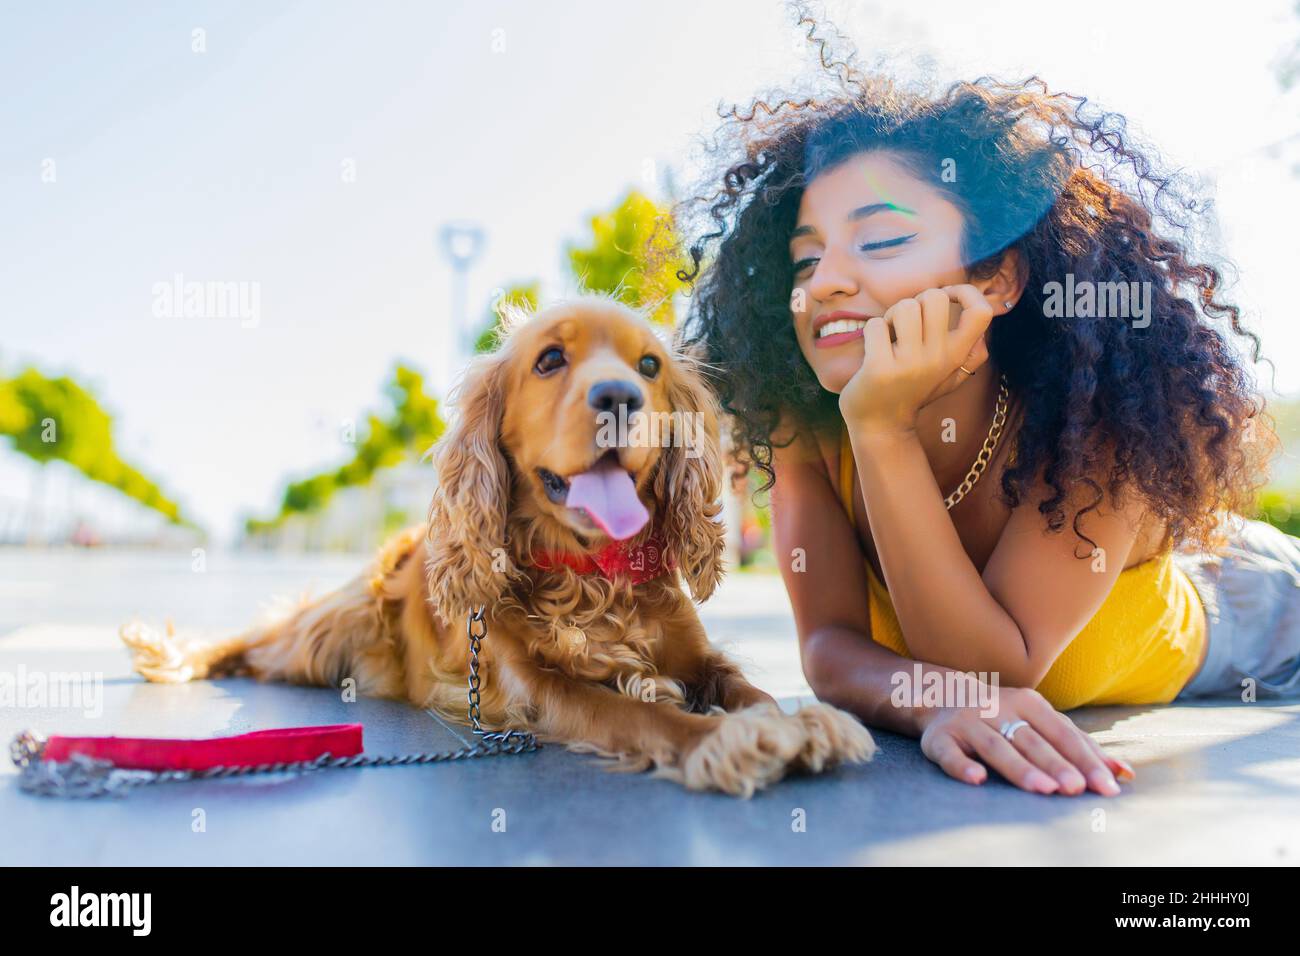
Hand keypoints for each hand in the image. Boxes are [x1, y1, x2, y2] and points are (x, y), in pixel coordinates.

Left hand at [838, 285, 994, 434]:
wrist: (881, 426)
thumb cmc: (914, 391)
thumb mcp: (951, 375)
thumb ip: (972, 349)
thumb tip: (985, 313)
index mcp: (957, 355)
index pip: (981, 312)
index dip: (965, 292)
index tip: (947, 297)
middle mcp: (938, 359)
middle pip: (934, 297)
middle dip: (916, 301)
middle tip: (908, 322)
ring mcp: (909, 364)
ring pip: (904, 306)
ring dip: (891, 315)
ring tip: (890, 336)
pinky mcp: (880, 368)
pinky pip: (875, 325)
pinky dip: (871, 332)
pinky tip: (874, 350)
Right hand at [917, 686, 1135, 795]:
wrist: (941, 695)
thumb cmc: (1004, 715)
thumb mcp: (1041, 721)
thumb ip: (1079, 746)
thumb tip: (1124, 775)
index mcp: (1028, 702)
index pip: (1062, 732)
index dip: (1084, 758)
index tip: (1106, 785)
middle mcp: (997, 708)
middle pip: (1031, 740)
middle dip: (1055, 764)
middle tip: (1076, 788)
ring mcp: (967, 722)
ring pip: (995, 746)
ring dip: (1019, 767)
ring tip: (1043, 789)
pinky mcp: (939, 738)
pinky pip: (949, 753)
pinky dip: (961, 765)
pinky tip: (977, 779)